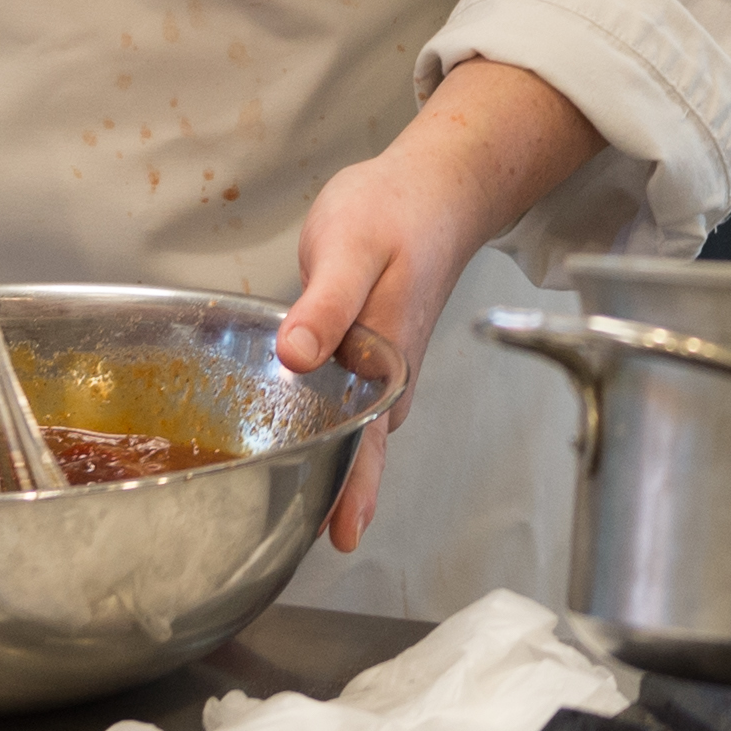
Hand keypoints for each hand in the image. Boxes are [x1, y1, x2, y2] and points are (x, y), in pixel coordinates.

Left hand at [277, 59, 603, 552]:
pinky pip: (346, 407)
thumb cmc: (396, 211)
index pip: (368, 441)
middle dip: (334, 500)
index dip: (351, 493)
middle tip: (297, 544)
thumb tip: (297, 357)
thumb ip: (326, 304)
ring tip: (294, 514)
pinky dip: (324, 431)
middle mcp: (387, 378)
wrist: (436, 186)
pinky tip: (299, 444)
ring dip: (329, 471)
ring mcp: (381, 370)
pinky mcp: (367, 355)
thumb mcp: (354, 246)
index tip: (338, 539)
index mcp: (386, 362)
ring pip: (354, 433)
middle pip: (361, 452)